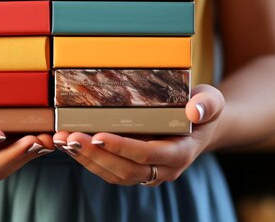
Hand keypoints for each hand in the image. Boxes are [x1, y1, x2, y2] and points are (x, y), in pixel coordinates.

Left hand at [52, 84, 223, 185]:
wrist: (201, 125)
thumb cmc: (203, 108)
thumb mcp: (212, 100)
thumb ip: (208, 104)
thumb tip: (195, 110)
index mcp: (180, 153)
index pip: (146, 155)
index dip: (121, 147)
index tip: (98, 134)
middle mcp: (163, 170)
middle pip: (124, 169)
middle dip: (94, 154)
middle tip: (69, 138)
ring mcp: (148, 173)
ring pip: (113, 173)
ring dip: (85, 159)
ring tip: (62, 141)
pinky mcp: (135, 170)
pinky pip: (109, 171)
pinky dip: (88, 159)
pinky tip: (69, 144)